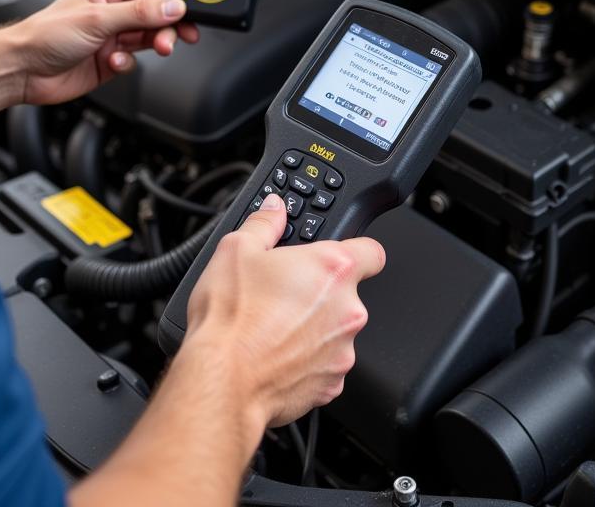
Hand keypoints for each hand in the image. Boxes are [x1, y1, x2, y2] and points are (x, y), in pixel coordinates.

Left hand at [15, 0, 198, 105]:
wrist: (23, 70)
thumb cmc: (44, 35)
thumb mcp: (98, 18)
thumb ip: (139, 13)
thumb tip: (172, 6)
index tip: (192, 5)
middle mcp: (111, 12)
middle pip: (156, 14)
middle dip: (170, 24)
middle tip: (182, 34)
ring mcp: (111, 38)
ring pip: (148, 37)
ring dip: (156, 43)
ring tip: (159, 48)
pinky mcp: (109, 61)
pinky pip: (134, 61)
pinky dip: (129, 64)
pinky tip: (114, 63)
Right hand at [184, 193, 384, 428]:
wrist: (222, 381)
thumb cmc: (231, 319)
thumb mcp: (236, 249)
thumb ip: (265, 223)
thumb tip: (274, 209)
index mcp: (332, 270)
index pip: (371, 251)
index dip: (356, 251)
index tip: (338, 256)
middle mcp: (347, 310)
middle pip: (347, 294)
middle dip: (321, 293)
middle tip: (285, 293)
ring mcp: (342, 351)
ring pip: (335, 331)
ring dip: (314, 328)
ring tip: (274, 327)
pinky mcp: (330, 385)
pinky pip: (325, 365)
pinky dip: (306, 360)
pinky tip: (275, 354)